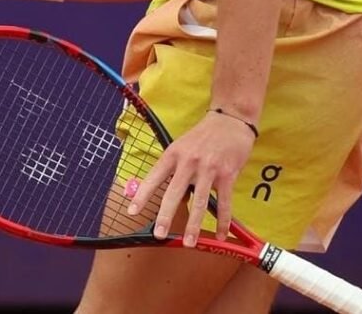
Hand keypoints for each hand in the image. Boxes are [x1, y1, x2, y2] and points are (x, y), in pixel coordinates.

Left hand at [126, 111, 255, 245]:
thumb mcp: (182, 145)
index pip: (154, 177)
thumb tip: (163, 193)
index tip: (131, 211)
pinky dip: (222, 221)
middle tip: (159, 234)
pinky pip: (224, 202)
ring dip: (194, 225)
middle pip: (175, 192)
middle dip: (166, 215)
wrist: (230, 119)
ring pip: (200, 202)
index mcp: (174, 153)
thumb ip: (174, 167)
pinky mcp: (227, 174)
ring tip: (189, 242)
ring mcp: (209, 169)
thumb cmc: (203, 135)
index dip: (142, 195)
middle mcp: (189, 161)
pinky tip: (220, 234)